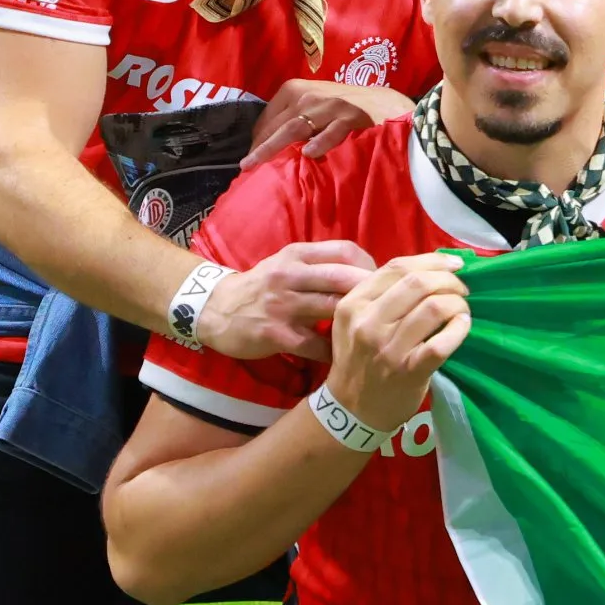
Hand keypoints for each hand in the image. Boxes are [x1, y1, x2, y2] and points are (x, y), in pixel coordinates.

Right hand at [192, 236, 374, 361]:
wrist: (215, 310)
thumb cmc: (261, 287)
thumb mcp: (287, 264)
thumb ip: (322, 265)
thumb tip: (368, 272)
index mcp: (297, 255)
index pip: (346, 250)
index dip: (371, 266)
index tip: (381, 284)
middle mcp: (290, 275)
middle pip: (344, 278)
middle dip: (373, 294)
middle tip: (388, 311)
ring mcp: (282, 305)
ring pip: (333, 310)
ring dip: (358, 323)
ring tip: (373, 333)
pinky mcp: (276, 334)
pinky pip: (317, 345)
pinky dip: (336, 351)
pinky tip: (346, 355)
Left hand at [242, 76, 412, 165]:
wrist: (385, 105)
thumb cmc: (344, 111)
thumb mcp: (314, 109)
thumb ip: (294, 123)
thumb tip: (268, 150)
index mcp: (294, 90)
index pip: (267, 119)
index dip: (257, 140)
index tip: (251, 161)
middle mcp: (308, 95)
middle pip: (276, 125)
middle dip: (261, 148)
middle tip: (247, 170)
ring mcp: (330, 105)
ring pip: (295, 127)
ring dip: (275, 146)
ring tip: (257, 164)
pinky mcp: (352, 116)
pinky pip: (332, 131)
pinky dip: (321, 141)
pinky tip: (310, 155)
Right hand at [323, 249, 471, 425]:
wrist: (352, 409)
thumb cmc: (359, 360)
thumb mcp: (355, 321)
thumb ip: (381, 295)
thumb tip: (429, 268)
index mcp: (353, 304)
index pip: (397, 268)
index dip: (432, 261)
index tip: (453, 264)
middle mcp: (368, 323)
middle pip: (418, 283)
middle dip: (449, 280)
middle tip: (460, 289)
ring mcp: (389, 348)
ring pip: (434, 308)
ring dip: (457, 303)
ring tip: (461, 309)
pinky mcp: (409, 370)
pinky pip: (443, 342)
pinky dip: (460, 328)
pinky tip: (463, 325)